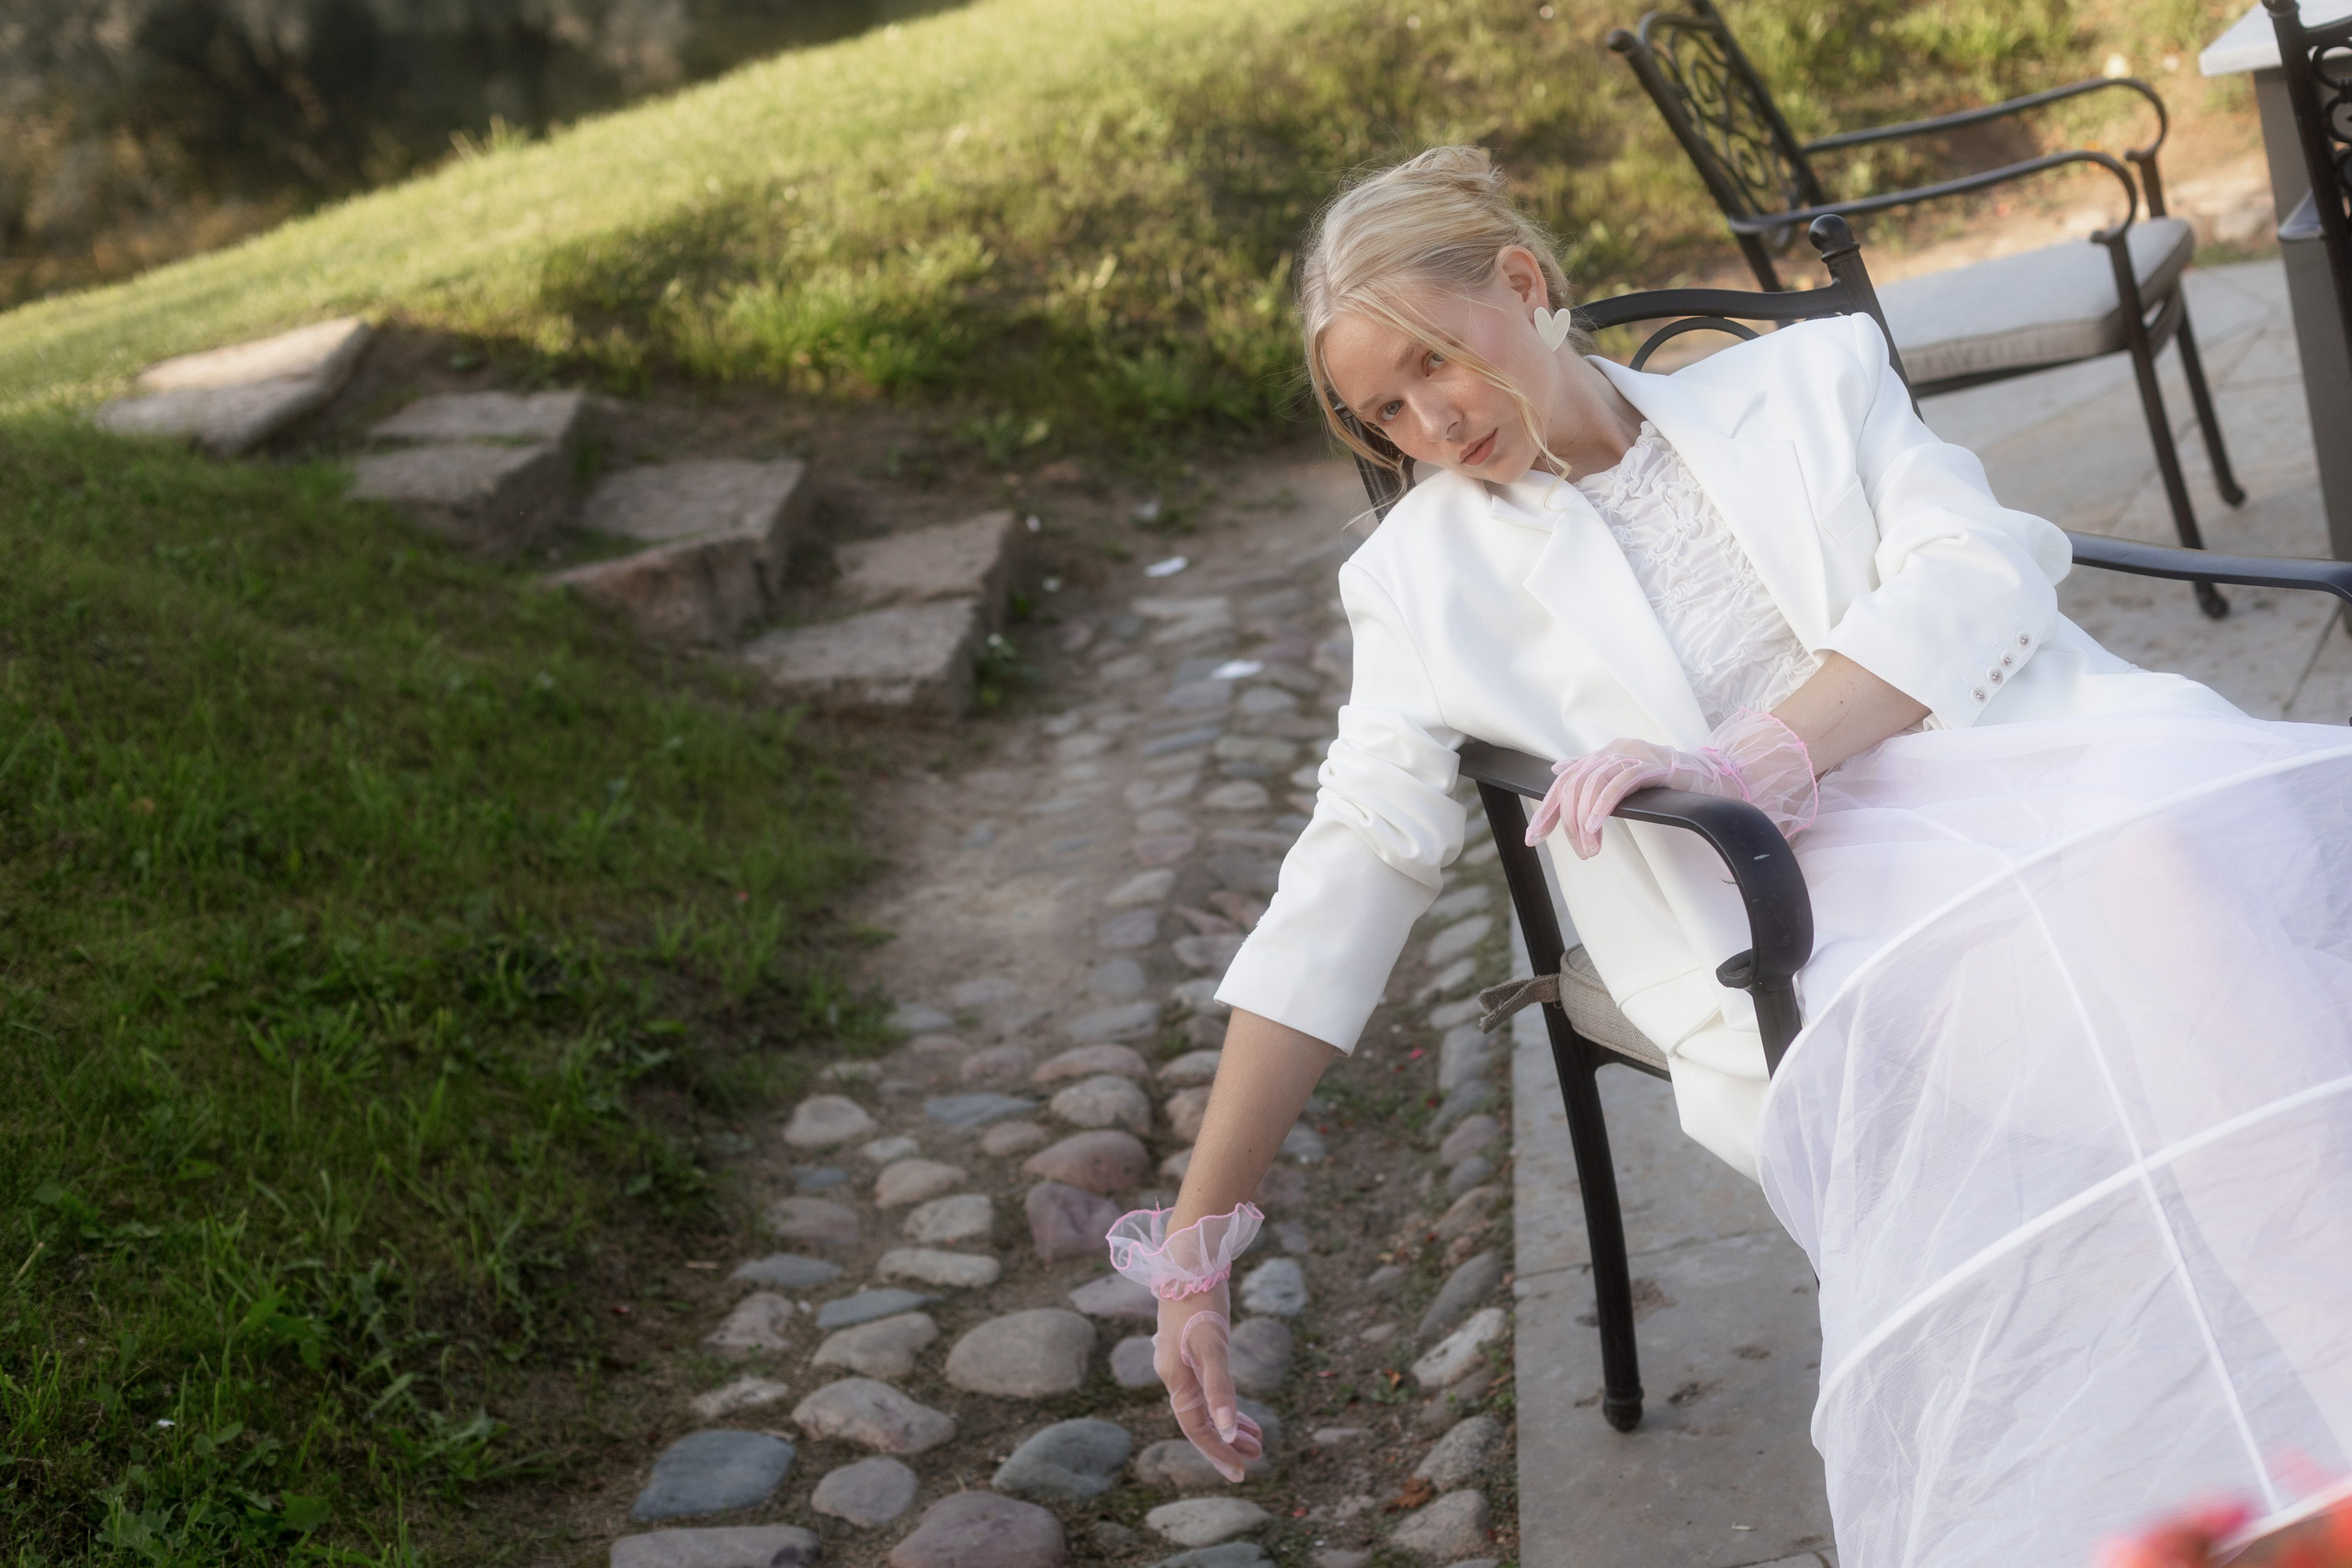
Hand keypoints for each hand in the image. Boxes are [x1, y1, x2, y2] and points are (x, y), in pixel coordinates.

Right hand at [1152, 1284, 1263, 1482]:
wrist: (1190, 1261)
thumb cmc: (1200, 1301)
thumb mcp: (1212, 1345)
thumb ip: (1219, 1388)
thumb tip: (1226, 1432)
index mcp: (1176, 1379)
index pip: (1196, 1428)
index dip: (1218, 1453)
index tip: (1242, 1473)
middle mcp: (1174, 1375)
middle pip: (1200, 1421)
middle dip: (1228, 1443)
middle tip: (1258, 1457)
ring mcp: (1181, 1363)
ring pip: (1205, 1406)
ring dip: (1229, 1425)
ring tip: (1258, 1439)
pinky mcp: (1191, 1350)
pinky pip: (1207, 1389)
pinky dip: (1225, 1403)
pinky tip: (1241, 1411)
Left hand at [1525, 709, 1816, 859]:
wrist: (1720, 779)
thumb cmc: (1673, 785)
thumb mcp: (1627, 780)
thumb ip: (1594, 776)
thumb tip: (1558, 771)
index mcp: (1606, 753)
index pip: (1565, 779)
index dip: (1547, 809)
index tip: (1533, 839)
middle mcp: (1617, 749)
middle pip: (1575, 783)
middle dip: (1567, 821)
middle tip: (1582, 852)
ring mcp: (1637, 754)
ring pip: (1593, 783)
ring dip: (1585, 819)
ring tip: (1591, 848)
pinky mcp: (1656, 766)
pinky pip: (1621, 782)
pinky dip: (1602, 804)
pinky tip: (1594, 826)